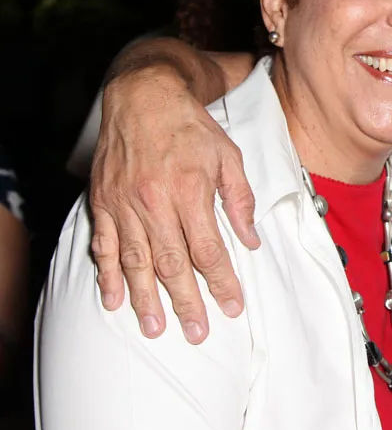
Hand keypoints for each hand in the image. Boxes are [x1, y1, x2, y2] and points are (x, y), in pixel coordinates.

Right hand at [90, 66, 257, 343]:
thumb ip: (240, 200)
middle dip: (187, 302)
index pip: (209, 250)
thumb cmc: (191, 127)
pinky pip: (104, 245)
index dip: (221, 282)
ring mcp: (125, 204)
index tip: (232, 307)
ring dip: (146, 299)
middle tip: (197, 333)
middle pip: (172, 264)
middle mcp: (155, 202)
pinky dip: (109, 275)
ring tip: (156, 328)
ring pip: (137, 262)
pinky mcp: (103, 202)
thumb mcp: (228, 157)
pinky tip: (115, 300)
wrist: (143, 96)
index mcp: (190, 192)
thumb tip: (251, 241)